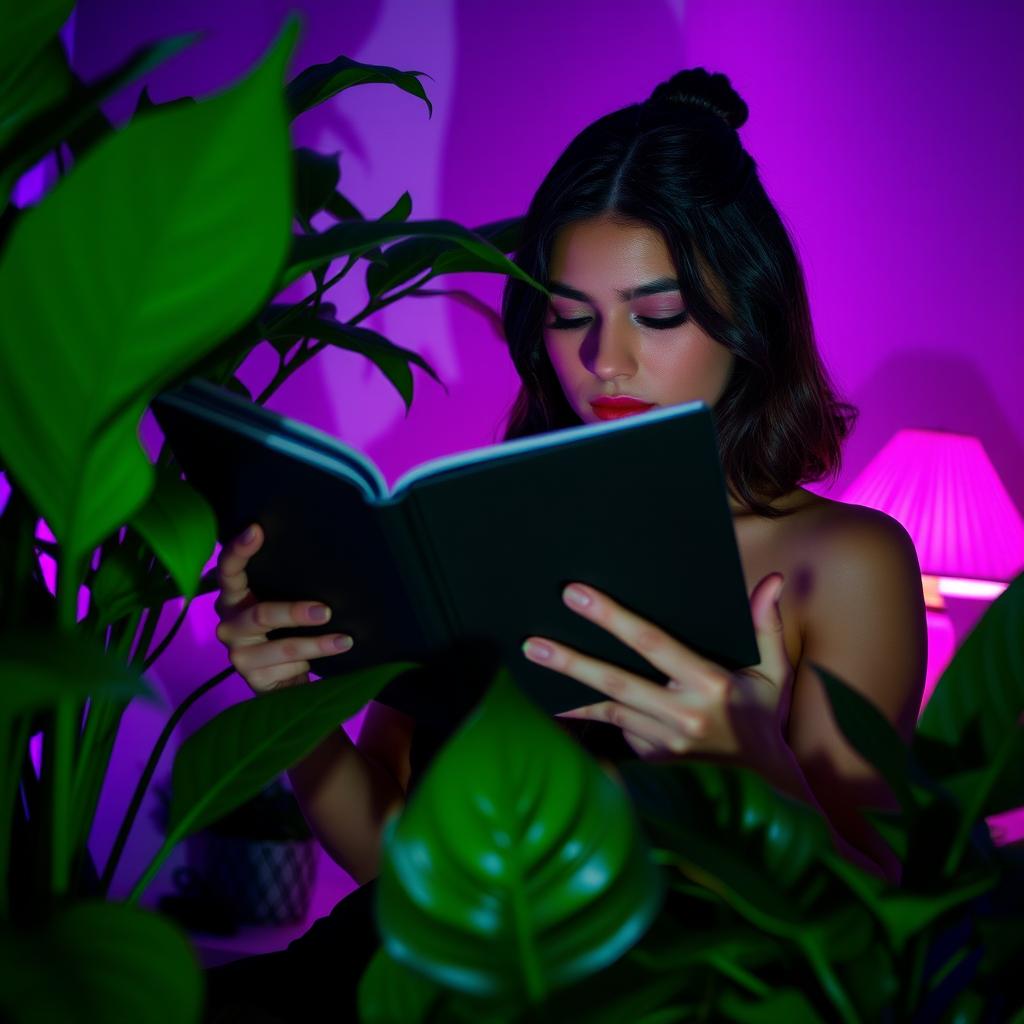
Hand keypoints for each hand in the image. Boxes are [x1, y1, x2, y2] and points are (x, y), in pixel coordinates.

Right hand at [214, 522, 354, 693]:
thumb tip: (326, 557)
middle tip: (326, 611)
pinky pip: (290, 666)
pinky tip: (331, 654)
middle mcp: (228, 623)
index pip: (229, 570)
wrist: (285, 679)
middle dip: (295, 613)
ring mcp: (237, 652)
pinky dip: (313, 660)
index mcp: (234, 597)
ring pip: (283, 645)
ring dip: (317, 643)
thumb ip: (287, 585)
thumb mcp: (285, 603)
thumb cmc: (286, 629)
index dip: (239, 550)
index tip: (257, 529)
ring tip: (344, 640)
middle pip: (261, 614)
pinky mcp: (251, 677)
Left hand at [521, 574, 791, 760]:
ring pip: (609, 711)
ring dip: (570, 690)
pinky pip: (617, 729)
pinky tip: (560, 698)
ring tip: (532, 667)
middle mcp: (684, 715)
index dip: (613, 619)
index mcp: (710, 684)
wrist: (765, 776)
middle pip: (617, 684)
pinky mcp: (653, 756)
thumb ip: (766, 624)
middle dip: (572, 662)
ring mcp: (666, 742)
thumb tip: (774, 580)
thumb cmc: (764, 710)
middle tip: (533, 645)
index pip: (652, 644)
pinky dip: (591, 713)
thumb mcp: (774, 668)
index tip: (577, 596)